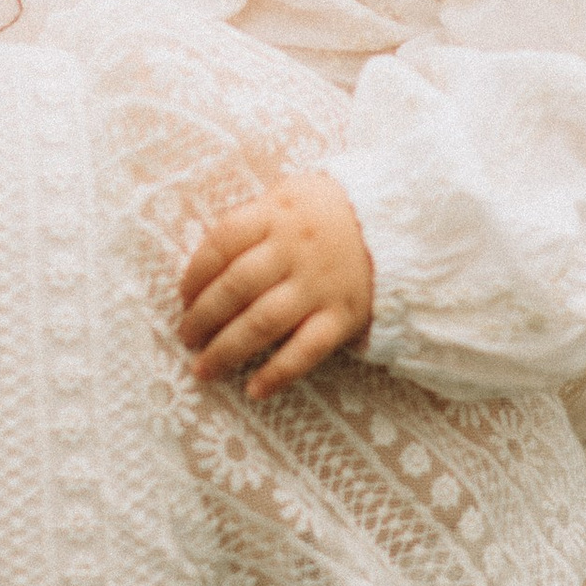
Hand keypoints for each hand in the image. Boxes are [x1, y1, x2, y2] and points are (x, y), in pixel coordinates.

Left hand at [179, 171, 374, 397]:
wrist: (402, 221)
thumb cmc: (332, 211)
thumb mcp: (291, 195)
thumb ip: (253, 221)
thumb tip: (205, 263)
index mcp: (276, 214)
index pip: (221, 244)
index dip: (194, 274)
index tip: (183, 297)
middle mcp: (294, 250)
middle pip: (235, 288)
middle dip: (202, 318)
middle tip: (185, 337)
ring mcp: (319, 285)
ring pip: (262, 322)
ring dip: (227, 350)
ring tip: (203, 369)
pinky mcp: (343, 316)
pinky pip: (305, 350)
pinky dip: (278, 374)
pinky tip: (254, 391)